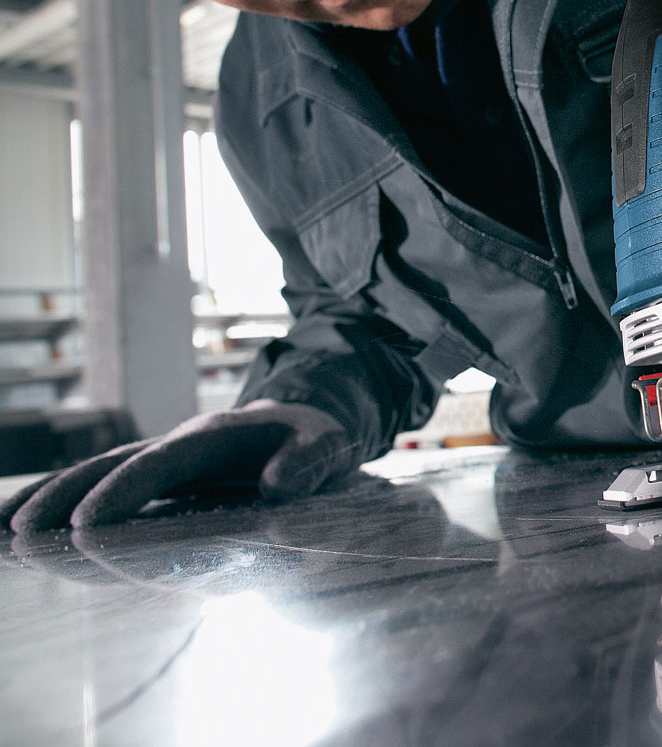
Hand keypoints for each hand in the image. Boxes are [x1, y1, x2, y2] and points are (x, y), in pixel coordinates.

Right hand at [1, 400, 355, 531]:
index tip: (89, 524)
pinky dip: (61, 504)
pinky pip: (101, 489)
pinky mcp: (152, 482)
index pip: (161, 464)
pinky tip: (21, 530)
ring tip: (4, 533)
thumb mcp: (330, 444)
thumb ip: (310, 461)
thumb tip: (276, 487)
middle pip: (110, 468)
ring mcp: (159, 463)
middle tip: (22, 534)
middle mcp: (176, 447)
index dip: (124, 491)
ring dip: (49, 502)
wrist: (303, 427)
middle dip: (67, 499)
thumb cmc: (314, 441)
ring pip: (95, 477)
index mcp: (214, 437)